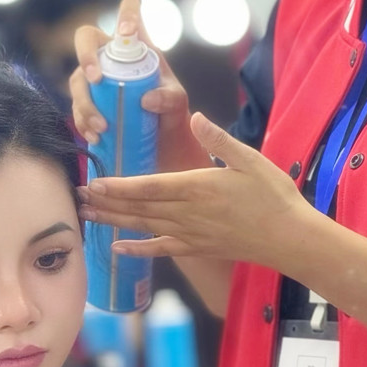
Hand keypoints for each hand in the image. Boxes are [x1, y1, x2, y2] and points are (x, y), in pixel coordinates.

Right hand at [70, 0, 208, 173]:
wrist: (162, 140)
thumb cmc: (171, 111)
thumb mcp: (177, 103)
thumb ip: (169, 98)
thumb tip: (146, 99)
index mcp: (136, 46)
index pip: (129, 11)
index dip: (126, 14)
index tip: (126, 32)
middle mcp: (110, 56)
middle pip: (85, 39)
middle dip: (86, 55)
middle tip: (96, 79)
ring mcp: (95, 78)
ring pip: (77, 79)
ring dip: (85, 103)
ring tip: (102, 127)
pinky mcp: (87, 102)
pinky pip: (76, 107)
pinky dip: (83, 122)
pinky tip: (94, 136)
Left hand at [78, 113, 315, 268]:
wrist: (290, 238)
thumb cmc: (273, 196)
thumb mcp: (251, 160)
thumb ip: (220, 140)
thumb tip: (195, 116)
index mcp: (198, 188)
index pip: (149, 186)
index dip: (119, 186)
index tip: (95, 182)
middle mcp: (188, 213)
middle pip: (138, 207)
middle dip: (105, 201)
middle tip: (76, 196)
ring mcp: (190, 233)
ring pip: (143, 226)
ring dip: (113, 221)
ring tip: (86, 215)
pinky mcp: (197, 247)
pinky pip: (161, 249)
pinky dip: (138, 250)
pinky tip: (117, 249)